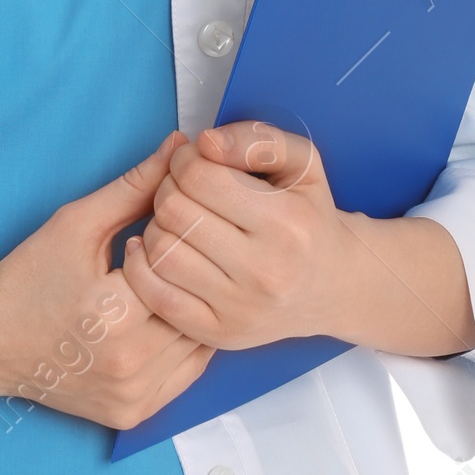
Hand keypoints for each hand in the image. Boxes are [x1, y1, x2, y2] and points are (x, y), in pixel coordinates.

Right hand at [0, 134, 215, 427]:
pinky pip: (187, 374)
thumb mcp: (76, 223)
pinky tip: (169, 319)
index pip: (179, 267)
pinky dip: (187, 344)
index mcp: (112, 315)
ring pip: (199, 342)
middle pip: (195, 307)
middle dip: (194, 275)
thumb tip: (180, 148)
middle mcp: (127, 363)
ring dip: (197, 310)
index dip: (180, 241)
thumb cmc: (28, 277)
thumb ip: (134, 188)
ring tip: (178, 285)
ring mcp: (132, 395)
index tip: (168, 227)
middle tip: (184, 254)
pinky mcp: (134, 413)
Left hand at [124, 122, 474, 358]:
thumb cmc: (309, 217)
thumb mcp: (303, 164)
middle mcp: (266, 271)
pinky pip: (156, 296)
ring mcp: (241, 308)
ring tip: (178, 220)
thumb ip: (256, 140)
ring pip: (161, 251)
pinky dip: (142, 267)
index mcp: (287, 223)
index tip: (193, 162)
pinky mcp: (220, 333)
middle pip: (175, 212)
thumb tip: (205, 142)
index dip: (185, 160)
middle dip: (168, 188)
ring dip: (157, 225)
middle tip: (183, 189)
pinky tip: (156, 249)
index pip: (198, 177)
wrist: (332, 286)